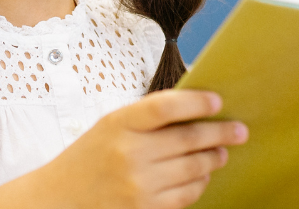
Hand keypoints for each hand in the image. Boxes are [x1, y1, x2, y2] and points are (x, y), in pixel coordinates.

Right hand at [33, 89, 248, 208]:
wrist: (59, 200)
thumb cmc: (89, 158)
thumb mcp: (109, 127)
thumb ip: (146, 118)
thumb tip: (196, 110)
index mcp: (118, 124)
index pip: (166, 106)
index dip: (197, 102)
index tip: (217, 100)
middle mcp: (129, 153)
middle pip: (189, 138)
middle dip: (220, 132)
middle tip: (239, 130)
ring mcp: (138, 185)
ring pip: (194, 168)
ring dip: (214, 158)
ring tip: (222, 152)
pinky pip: (187, 195)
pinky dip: (200, 183)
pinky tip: (202, 175)